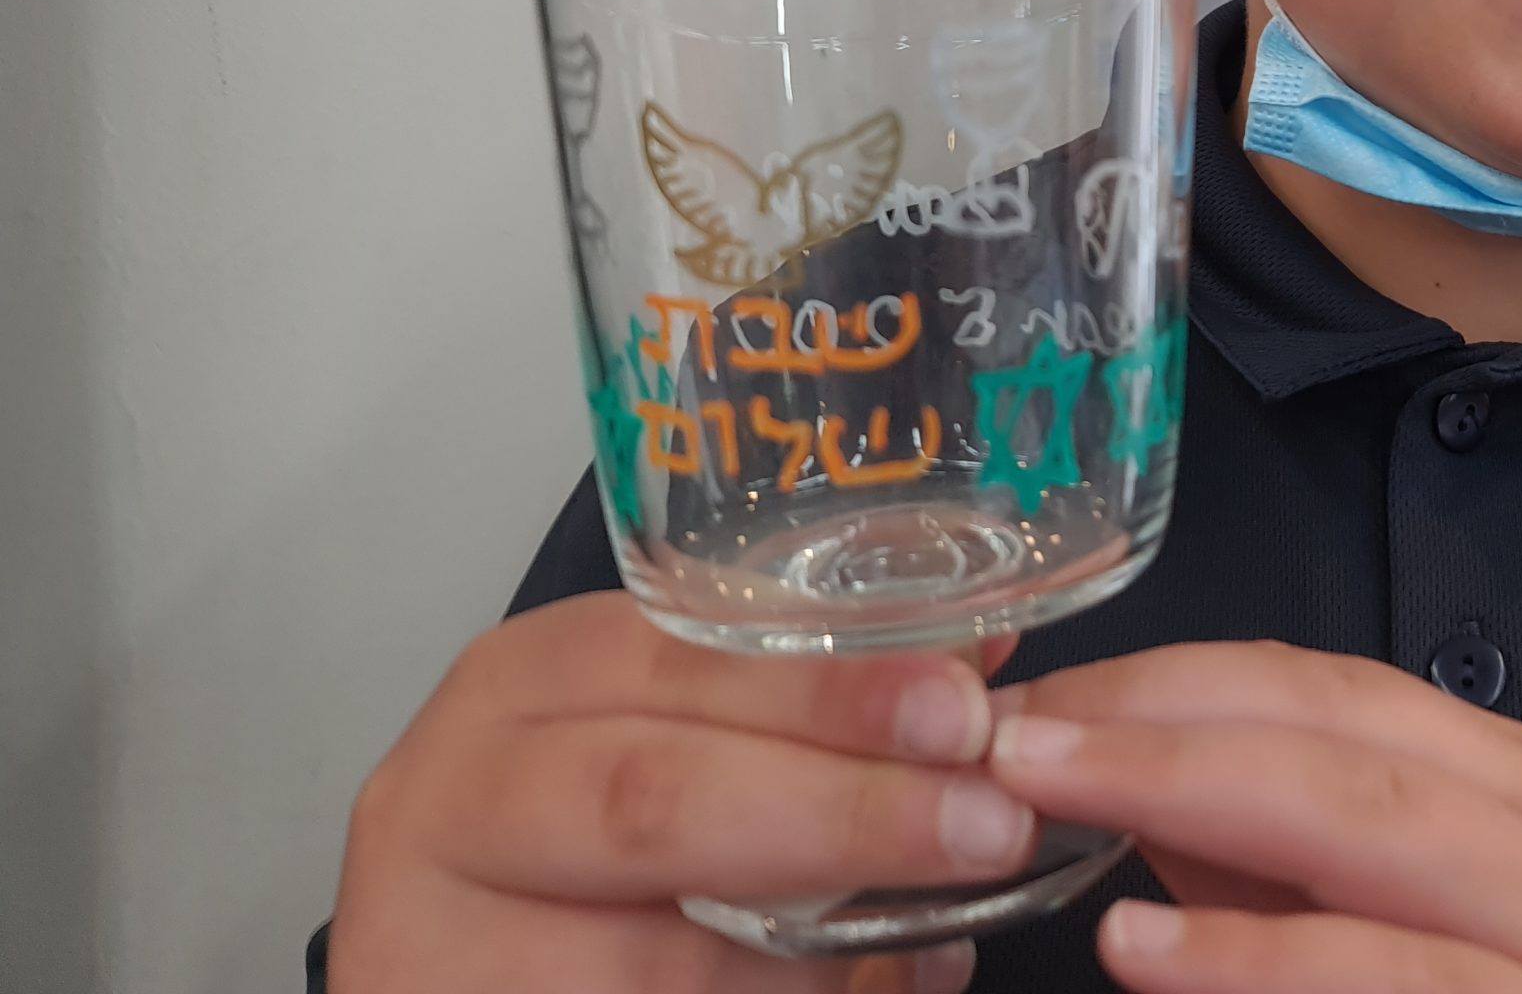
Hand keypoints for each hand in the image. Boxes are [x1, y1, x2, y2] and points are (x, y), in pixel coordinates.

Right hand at [328, 592, 1025, 992]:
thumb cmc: (579, 851)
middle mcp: (454, 796)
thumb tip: (981, 667)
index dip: (829, 687)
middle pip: (657, 799)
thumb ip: (804, 711)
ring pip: (652, 953)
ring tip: (943, 936)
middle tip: (986, 823)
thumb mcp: (676, 744)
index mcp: (524, 685)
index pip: (680, 660)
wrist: (457, 984)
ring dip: (816, 956)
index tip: (964, 708)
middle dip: (841, 812)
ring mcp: (434, 941)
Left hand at [986, 641, 1521, 993]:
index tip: (1032, 703)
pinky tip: (1148, 945)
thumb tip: (1125, 784)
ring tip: (1052, 793)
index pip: (1325, 691)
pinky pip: (1410, 975)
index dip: (1166, 680)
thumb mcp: (1402, 930)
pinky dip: (1267, 958)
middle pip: (1343, 729)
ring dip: (1191, 790)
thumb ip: (1275, 867)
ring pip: (1374, 823)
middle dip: (1160, 714)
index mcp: (1511, 789)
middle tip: (1011, 731)